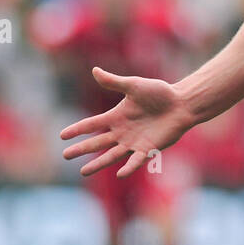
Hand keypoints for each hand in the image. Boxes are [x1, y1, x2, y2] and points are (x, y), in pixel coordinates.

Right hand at [60, 67, 194, 177]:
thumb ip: (114, 81)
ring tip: (84, 172)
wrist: (181, 103)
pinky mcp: (148, 148)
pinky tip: (119, 173)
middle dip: (82, 149)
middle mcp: (122, 131)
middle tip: (65, 155)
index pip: (92, 124)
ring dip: (98, 163)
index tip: (62, 135)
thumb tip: (94, 70)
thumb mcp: (134, 85)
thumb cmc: (159, 93)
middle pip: (97, 142)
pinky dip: (129, 167)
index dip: (78, 129)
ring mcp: (134, 142)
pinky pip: (136, 160)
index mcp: (116, 116)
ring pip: (112, 155)